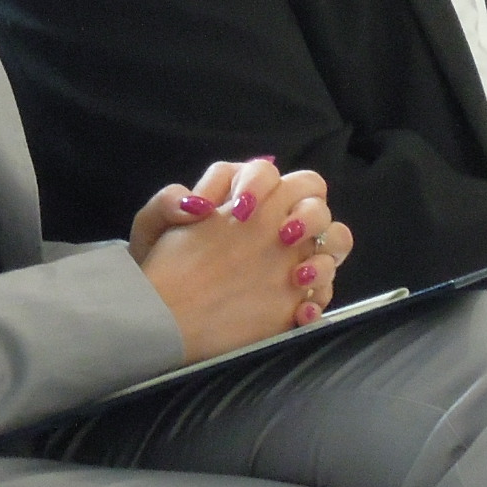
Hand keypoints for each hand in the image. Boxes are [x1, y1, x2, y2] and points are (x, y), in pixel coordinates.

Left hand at [132, 158, 344, 360]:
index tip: (240, 209)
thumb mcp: (152, 228)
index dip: (259, 184)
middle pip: (314, 199)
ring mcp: (291, 257)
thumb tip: (195, 202)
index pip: (267, 173)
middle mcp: (275, 221)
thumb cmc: (159, 261)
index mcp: (244, 195)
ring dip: (327, 251)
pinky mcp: (297, 295)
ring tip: (299, 276)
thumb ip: (167, 203)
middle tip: (283, 235)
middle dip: (307, 212)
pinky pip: (325, 291)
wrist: (160, 309)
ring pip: (334, 240)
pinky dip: (319, 301)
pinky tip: (299, 313)